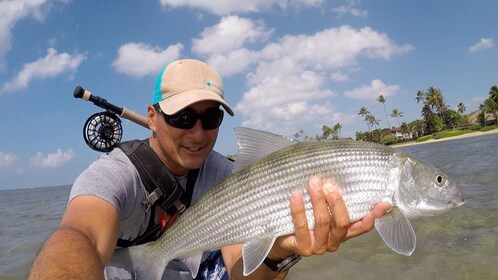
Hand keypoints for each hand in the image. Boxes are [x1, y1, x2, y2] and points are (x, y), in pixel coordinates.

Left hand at [268, 176, 389, 258]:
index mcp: (342, 232)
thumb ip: (330, 200)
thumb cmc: (304, 220)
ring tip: (313, 183)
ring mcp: (319, 246)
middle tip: (329, 184)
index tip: (383, 202)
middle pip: (342, 222)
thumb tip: (335, 174)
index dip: (373, 215)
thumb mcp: (320, 209)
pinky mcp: (303, 247)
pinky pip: (302, 226)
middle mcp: (334, 241)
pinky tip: (296, 195)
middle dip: (336, 201)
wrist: (281, 239)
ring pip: (323, 223)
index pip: (362, 226)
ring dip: (318, 200)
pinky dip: (299, 209)